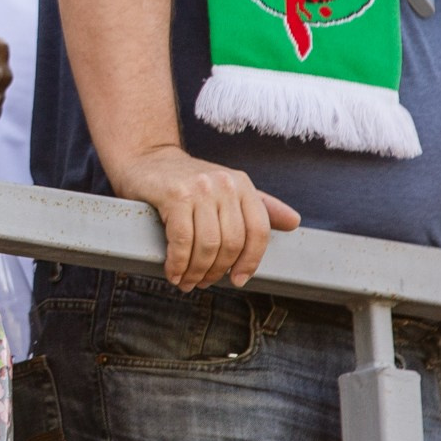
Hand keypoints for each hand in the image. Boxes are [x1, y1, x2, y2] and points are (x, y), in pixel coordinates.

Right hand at [111, 145, 300, 290]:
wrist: (146, 158)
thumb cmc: (186, 180)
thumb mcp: (226, 188)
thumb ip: (260, 206)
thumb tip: (294, 222)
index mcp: (242, 184)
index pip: (258, 231)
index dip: (250, 261)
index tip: (237, 280)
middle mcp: (225, 184)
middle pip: (232, 242)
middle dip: (217, 271)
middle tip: (203, 283)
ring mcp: (200, 188)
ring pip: (209, 245)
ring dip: (197, 272)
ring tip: (187, 282)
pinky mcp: (175, 195)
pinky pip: (183, 241)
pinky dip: (178, 264)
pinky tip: (173, 272)